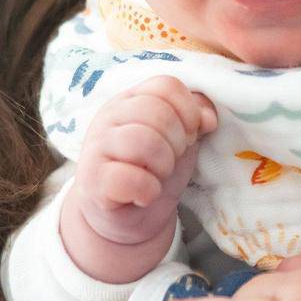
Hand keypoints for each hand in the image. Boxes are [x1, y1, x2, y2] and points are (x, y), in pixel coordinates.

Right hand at [61, 76, 215, 282]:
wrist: (128, 216)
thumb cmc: (154, 167)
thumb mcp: (180, 136)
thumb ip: (196, 115)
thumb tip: (207, 119)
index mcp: (131, 99)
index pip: (166, 85)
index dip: (188, 111)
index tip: (190, 134)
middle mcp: (110, 116)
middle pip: (157, 112)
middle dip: (178, 141)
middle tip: (172, 159)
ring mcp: (97, 147)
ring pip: (142, 141)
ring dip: (164, 164)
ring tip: (159, 176)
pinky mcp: (92, 182)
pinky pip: (126, 178)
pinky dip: (147, 190)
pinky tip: (146, 195)